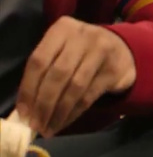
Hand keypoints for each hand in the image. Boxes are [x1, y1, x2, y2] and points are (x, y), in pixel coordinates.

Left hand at [15, 17, 136, 136]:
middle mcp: (83, 36)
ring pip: (74, 87)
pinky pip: (89, 95)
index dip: (28, 88)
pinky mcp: (114, 70)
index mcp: (63, 28)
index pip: (39, 60)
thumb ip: (44, 71)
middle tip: (36, 125)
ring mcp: (102, 52)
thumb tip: (24, 108)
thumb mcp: (62, 50)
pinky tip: (64, 122)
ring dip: (59, 112)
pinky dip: (74, 112)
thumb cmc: (82, 53)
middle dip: (44, 103)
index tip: (23, 112)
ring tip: (49, 128)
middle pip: (57, 74)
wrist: (124, 50)